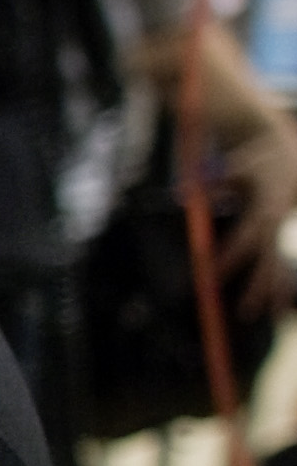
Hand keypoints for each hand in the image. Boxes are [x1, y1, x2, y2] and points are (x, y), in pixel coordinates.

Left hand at [211, 99, 296, 320]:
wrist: (287, 149)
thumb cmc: (255, 160)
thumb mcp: (235, 166)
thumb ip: (214, 183)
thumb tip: (180, 194)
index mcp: (267, 206)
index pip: (245, 239)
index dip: (229, 257)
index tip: (211, 274)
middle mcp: (282, 221)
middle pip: (270, 259)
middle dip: (259, 286)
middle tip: (245, 313)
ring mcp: (291, 226)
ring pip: (285, 262)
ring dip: (279, 289)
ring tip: (275, 316)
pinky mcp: (294, 232)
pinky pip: (291, 259)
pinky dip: (288, 279)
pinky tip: (284, 302)